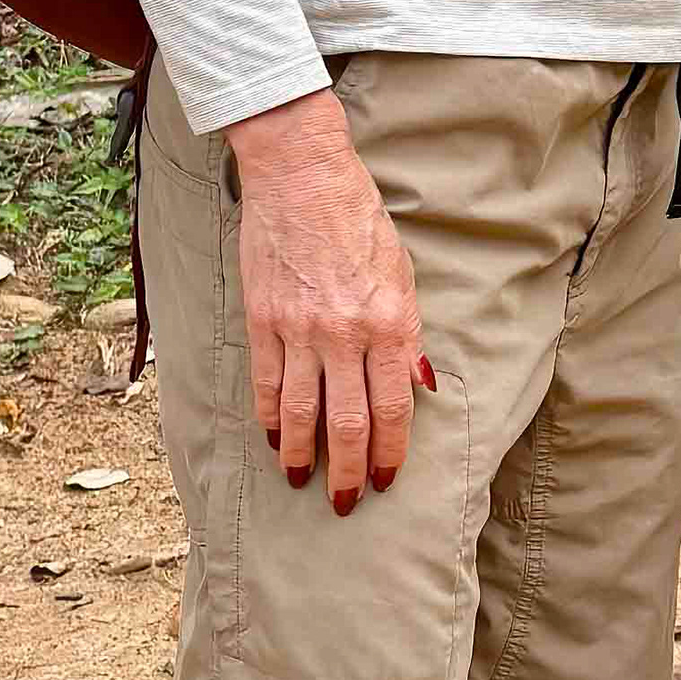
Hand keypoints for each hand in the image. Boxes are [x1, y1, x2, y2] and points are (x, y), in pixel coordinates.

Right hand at [222, 90, 432, 513]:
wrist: (301, 177)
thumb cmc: (358, 220)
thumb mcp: (401, 274)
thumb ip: (408, 335)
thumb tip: (417, 387)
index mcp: (388, 323)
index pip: (393, 409)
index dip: (391, 453)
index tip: (387, 480)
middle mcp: (345, 334)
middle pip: (348, 423)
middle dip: (349, 471)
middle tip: (347, 503)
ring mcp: (299, 330)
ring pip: (300, 412)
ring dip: (302, 455)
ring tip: (301, 480)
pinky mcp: (262, 320)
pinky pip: (266, 383)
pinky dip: (269, 417)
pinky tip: (273, 437)